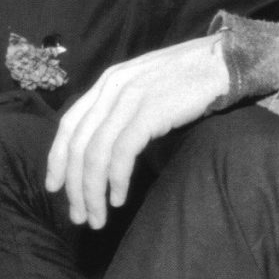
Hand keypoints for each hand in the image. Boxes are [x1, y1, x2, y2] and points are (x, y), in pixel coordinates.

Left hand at [45, 35, 228, 228]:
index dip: (57, 159)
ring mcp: (129, 99)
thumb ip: (124, 104)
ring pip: (96, 154)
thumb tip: (109, 140)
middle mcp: (111, 88)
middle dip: (75, 186)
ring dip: (93, 192)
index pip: (69, 124)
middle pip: (79, 145)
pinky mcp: (149, 112)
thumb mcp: (145, 84)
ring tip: (98, 217)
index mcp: (108, 81)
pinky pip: (121, 154)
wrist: (223, 61)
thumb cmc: (190, 77)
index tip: (55, 187)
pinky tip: (119, 198)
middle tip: (79, 216)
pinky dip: (116, 181)